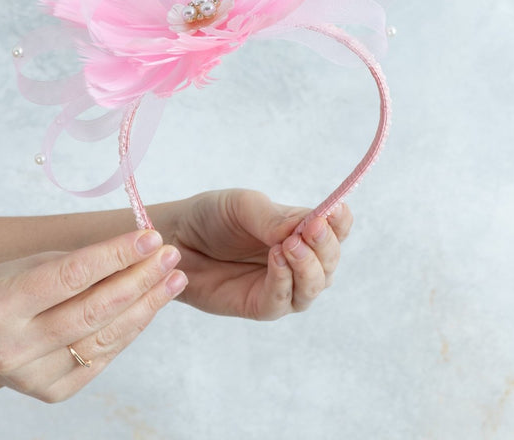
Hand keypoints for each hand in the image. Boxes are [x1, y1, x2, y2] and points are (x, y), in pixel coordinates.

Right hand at [0, 230, 185, 402]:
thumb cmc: (0, 292)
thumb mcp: (24, 266)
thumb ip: (76, 263)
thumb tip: (135, 250)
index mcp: (0, 305)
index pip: (70, 276)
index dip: (115, 255)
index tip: (150, 237)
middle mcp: (14, 346)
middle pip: (93, 311)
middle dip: (139, 280)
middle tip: (170, 256)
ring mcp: (34, 376)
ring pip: (104, 337)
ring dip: (146, 306)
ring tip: (173, 279)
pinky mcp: (54, 392)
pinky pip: (103, 356)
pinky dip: (130, 329)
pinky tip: (149, 305)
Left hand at [159, 189, 352, 319]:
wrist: (174, 239)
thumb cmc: (210, 217)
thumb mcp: (243, 206)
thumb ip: (274, 217)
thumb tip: (306, 226)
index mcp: (300, 231)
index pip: (335, 230)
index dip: (339, 223)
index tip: (335, 211)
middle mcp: (298, 261)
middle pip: (330, 260)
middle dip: (325, 246)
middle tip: (310, 229)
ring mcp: (281, 286)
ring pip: (314, 286)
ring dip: (308, 266)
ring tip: (289, 245)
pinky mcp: (260, 306)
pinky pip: (283, 301)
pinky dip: (284, 281)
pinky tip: (276, 260)